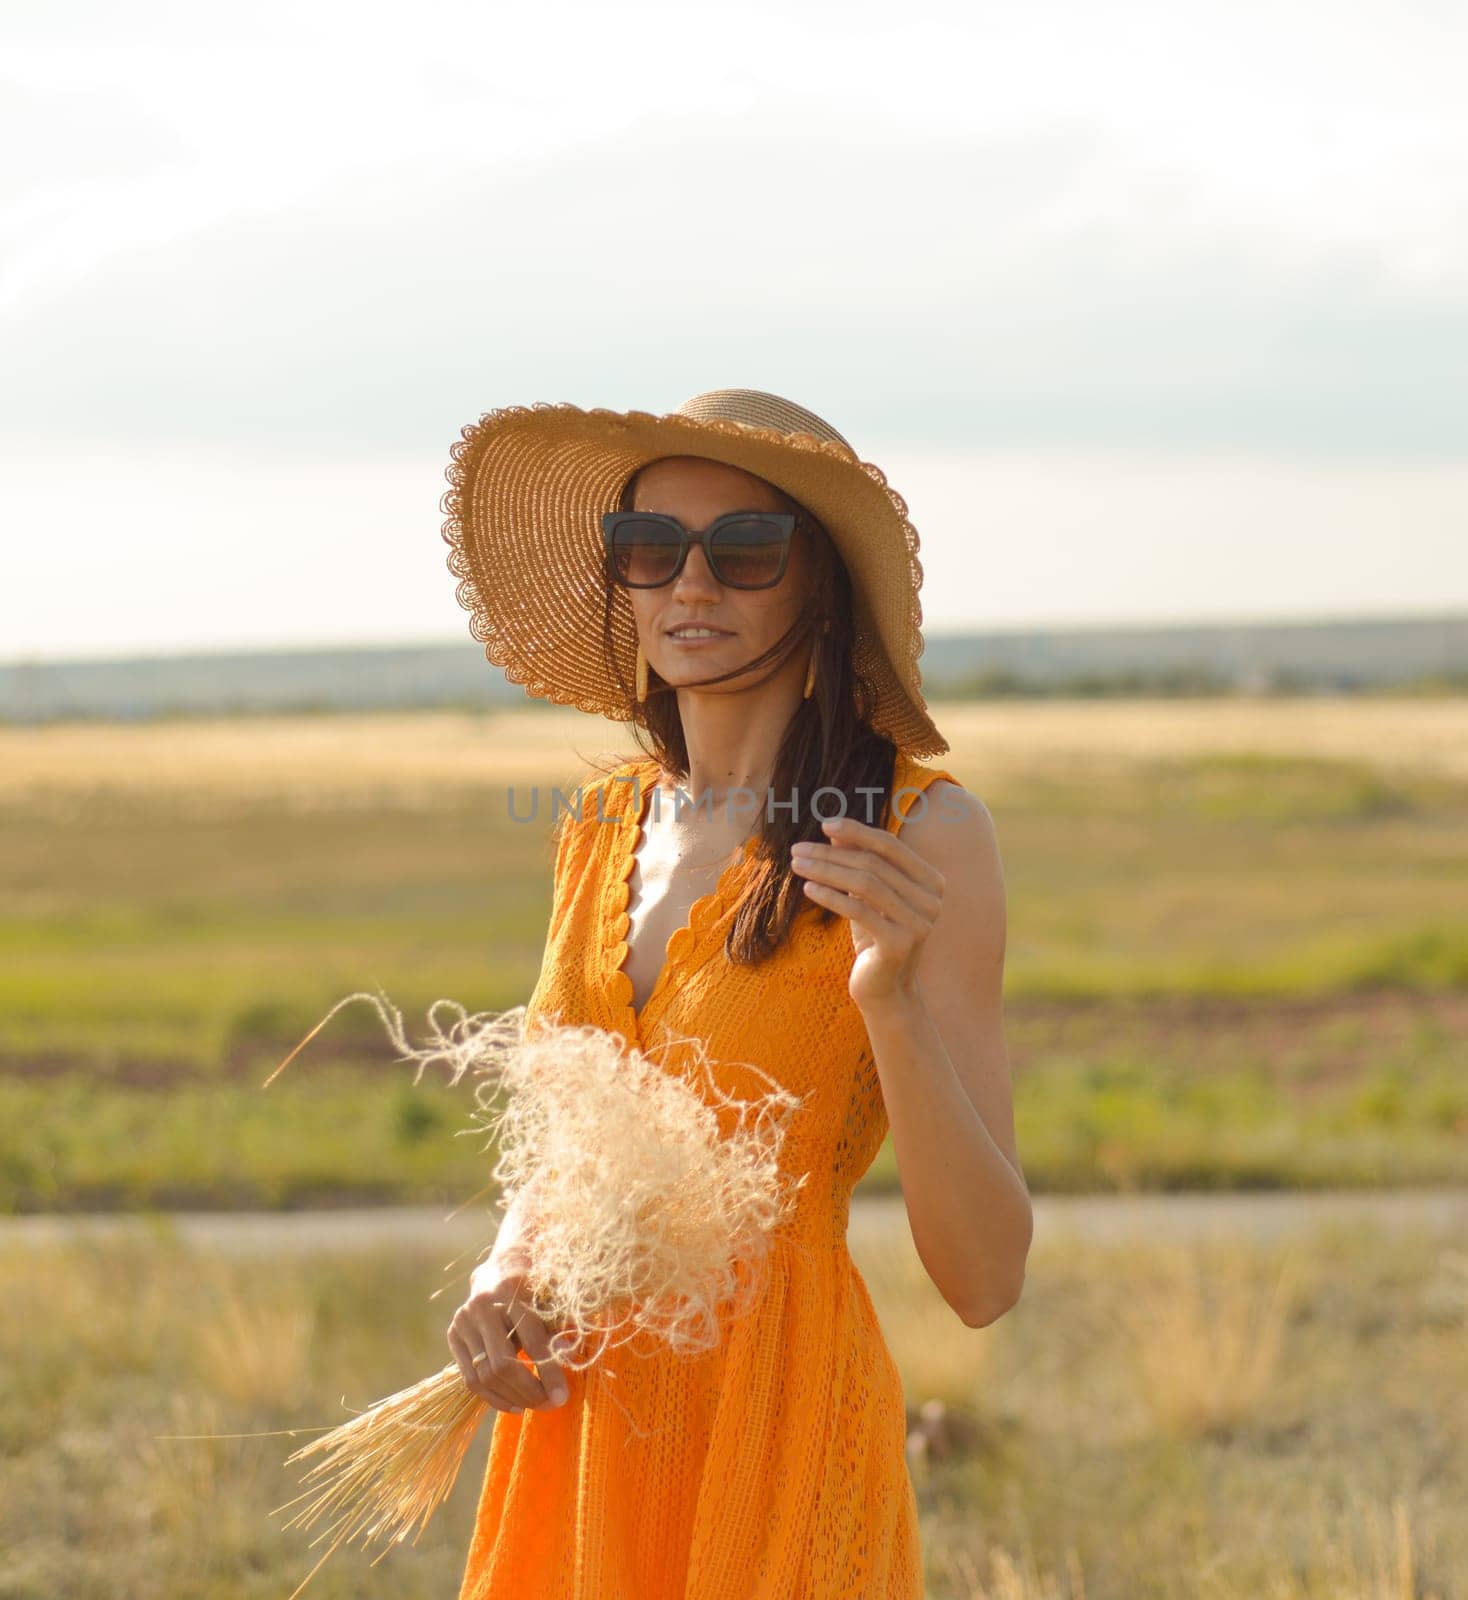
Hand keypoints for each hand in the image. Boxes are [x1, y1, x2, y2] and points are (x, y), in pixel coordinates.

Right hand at [447, 1258, 576, 1414]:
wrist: (500, 1268)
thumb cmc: (534, 1287)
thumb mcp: (551, 1299)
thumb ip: (558, 1327)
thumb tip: (570, 1357)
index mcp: (512, 1291)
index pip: (531, 1340)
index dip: (548, 1372)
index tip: (562, 1397)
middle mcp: (482, 1306)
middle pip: (502, 1364)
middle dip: (528, 1391)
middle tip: (548, 1405)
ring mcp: (463, 1320)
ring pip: (484, 1376)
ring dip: (512, 1398)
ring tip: (534, 1406)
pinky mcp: (453, 1334)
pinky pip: (470, 1379)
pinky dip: (493, 1398)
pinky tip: (514, 1405)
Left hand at [788, 814, 944, 1010]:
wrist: (884, 989)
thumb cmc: (874, 937)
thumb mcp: (867, 897)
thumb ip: (858, 864)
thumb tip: (836, 833)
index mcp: (931, 882)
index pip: (891, 846)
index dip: (858, 832)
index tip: (825, 825)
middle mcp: (932, 900)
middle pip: (874, 864)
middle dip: (832, 853)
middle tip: (798, 849)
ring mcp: (920, 923)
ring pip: (865, 884)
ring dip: (826, 871)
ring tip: (797, 866)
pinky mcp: (900, 944)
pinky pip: (859, 910)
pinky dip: (831, 896)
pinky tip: (808, 889)